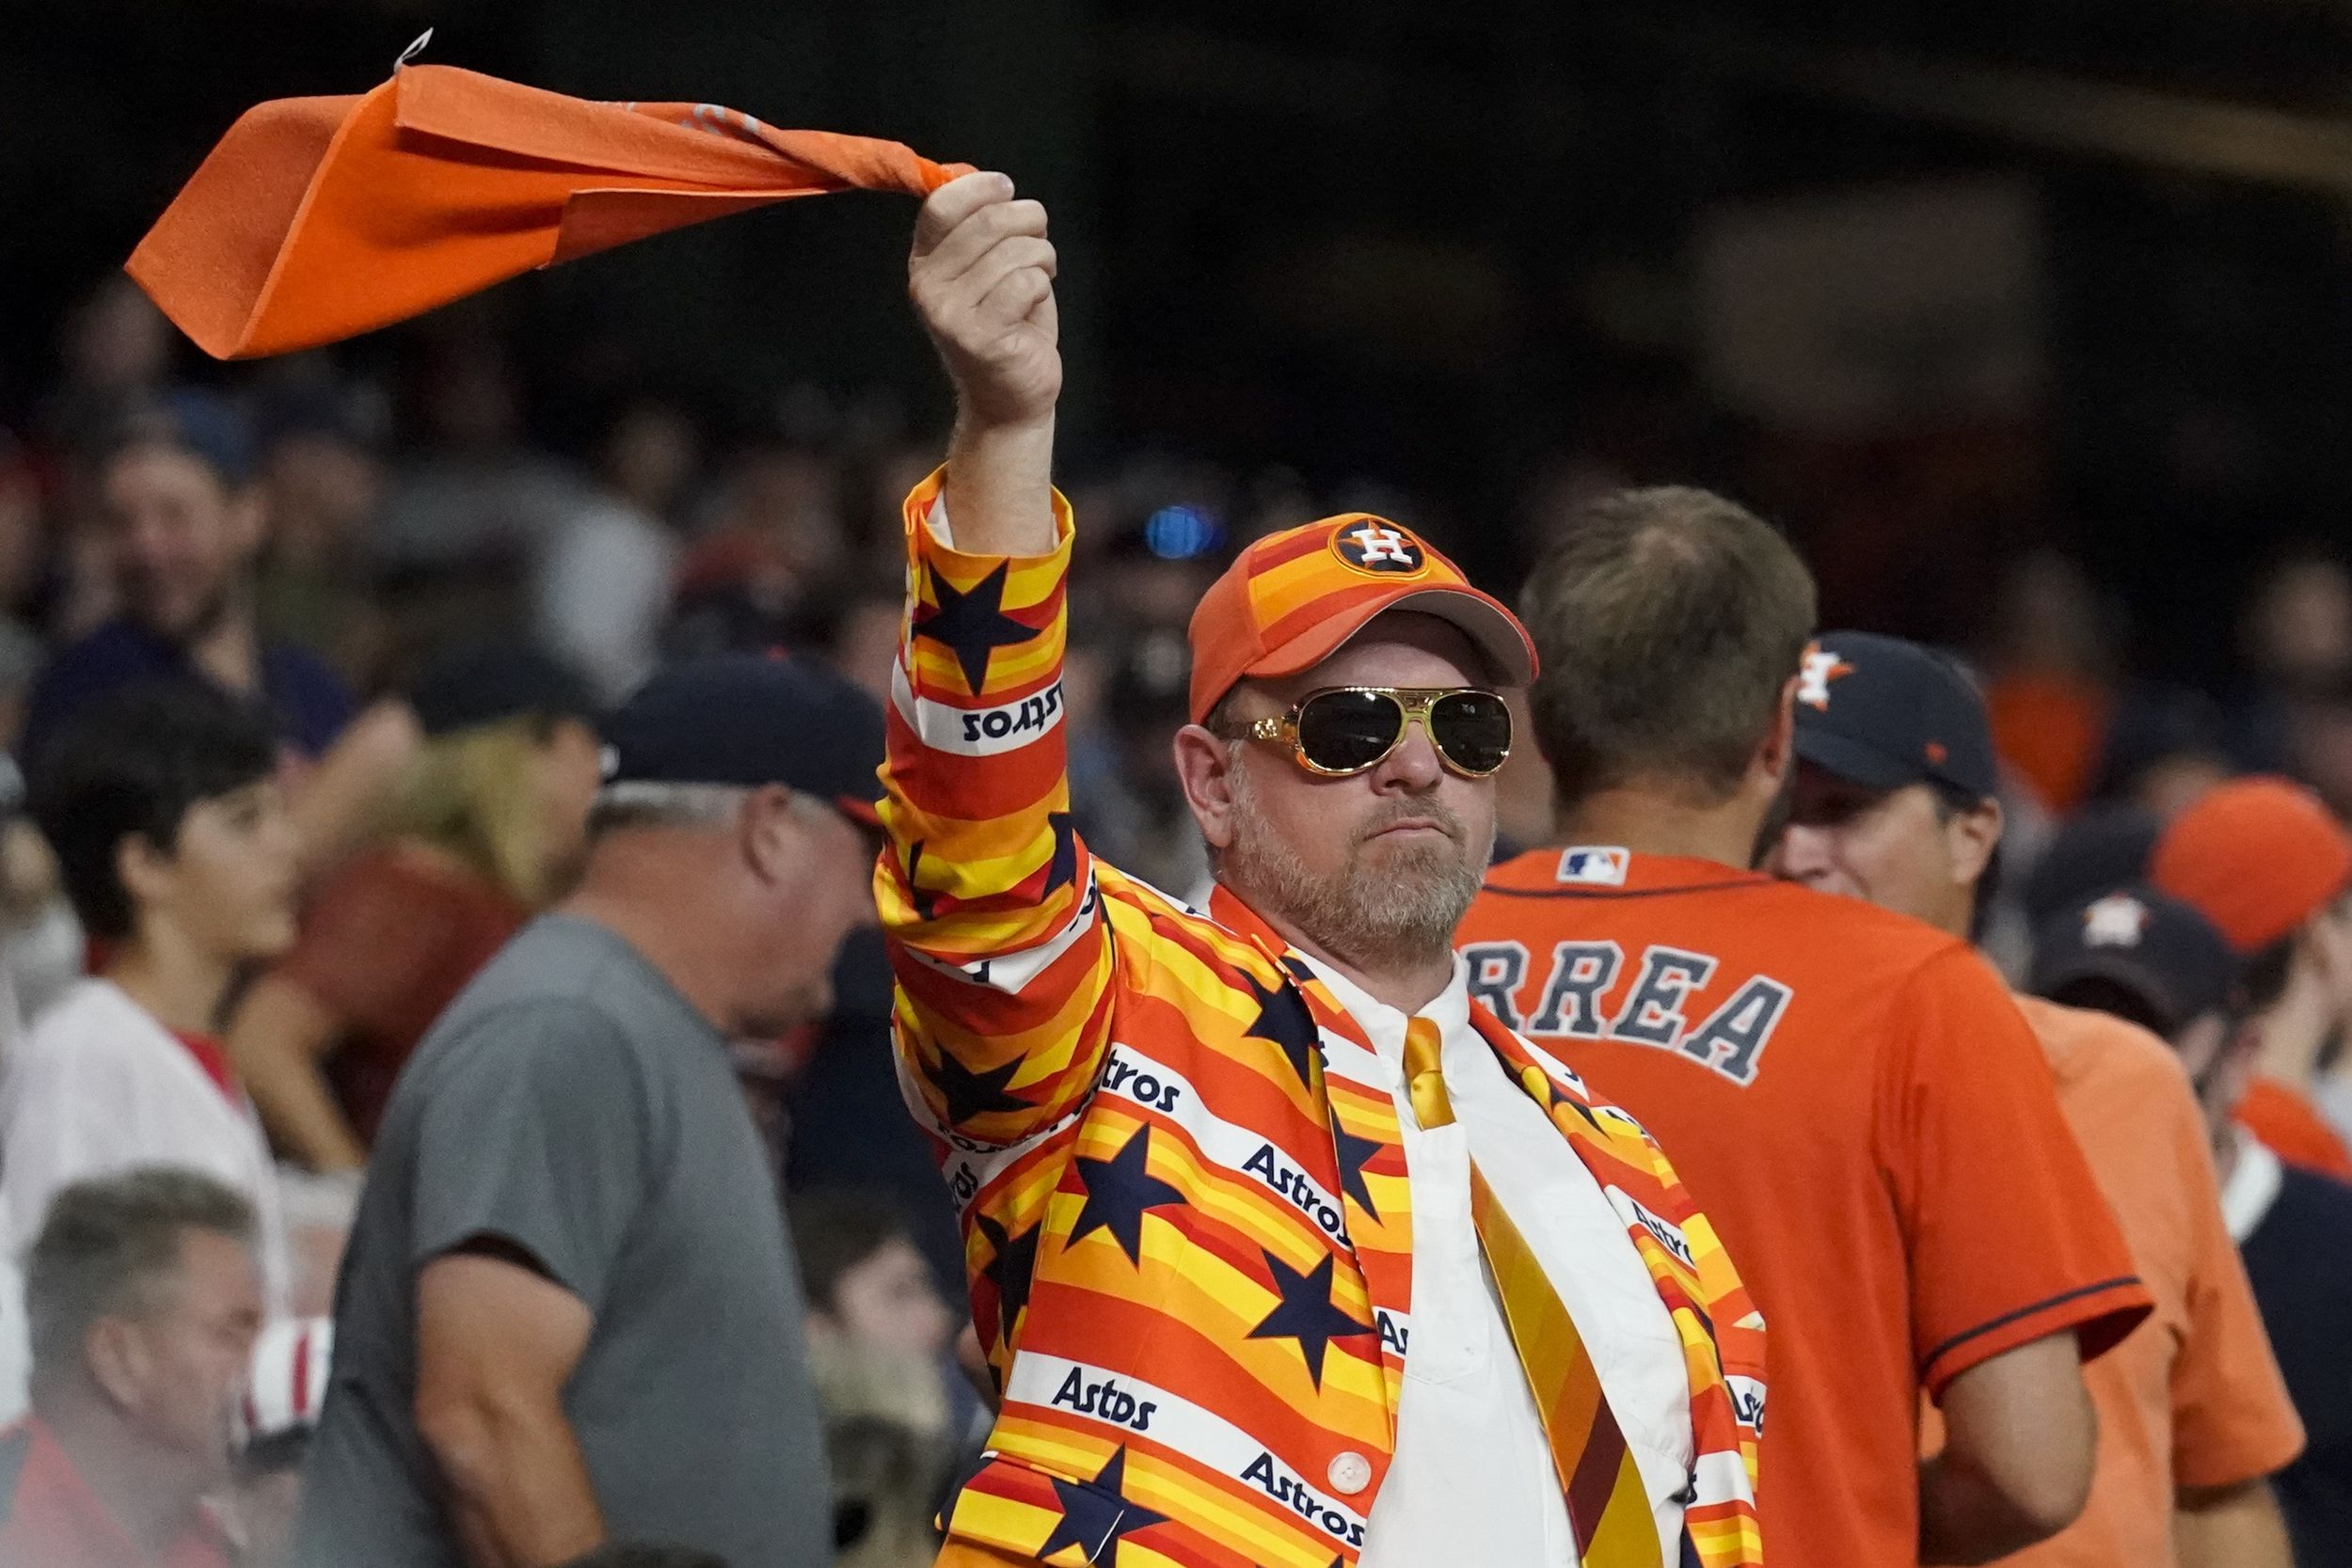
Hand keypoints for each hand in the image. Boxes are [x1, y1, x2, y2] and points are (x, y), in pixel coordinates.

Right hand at [909, 171, 1059, 429]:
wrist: (1010, 396)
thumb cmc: (1008, 323)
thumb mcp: (986, 268)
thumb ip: (979, 227)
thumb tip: (981, 180)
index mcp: (924, 262)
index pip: (941, 203)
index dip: (981, 187)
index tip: (1007, 189)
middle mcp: (928, 287)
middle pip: (989, 221)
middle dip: (1029, 221)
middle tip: (1040, 243)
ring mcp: (950, 314)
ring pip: (1016, 251)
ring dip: (1042, 258)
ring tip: (1039, 278)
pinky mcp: (980, 337)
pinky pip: (1027, 282)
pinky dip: (1042, 287)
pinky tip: (1034, 305)